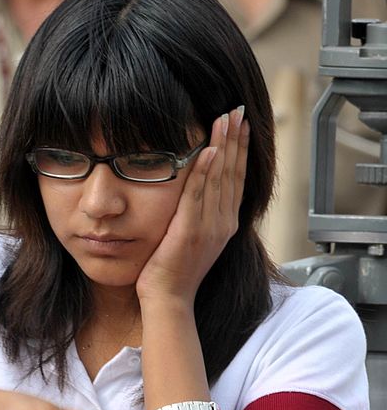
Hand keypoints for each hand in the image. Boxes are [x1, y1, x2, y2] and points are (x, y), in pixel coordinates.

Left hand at [136, 107, 248, 305]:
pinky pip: (198, 196)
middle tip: (238, 109)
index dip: (240, 149)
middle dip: (236, 139)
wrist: (168, 300)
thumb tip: (195, 190)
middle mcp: (222, 223)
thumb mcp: (191, 238)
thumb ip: (197, 214)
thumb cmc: (172, 270)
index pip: (236, 177)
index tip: (241, 123)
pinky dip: (204, 172)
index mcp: (224, 223)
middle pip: (233, 172)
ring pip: (220, 178)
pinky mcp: (190, 231)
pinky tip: (209, 150)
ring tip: (226, 119)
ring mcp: (209, 227)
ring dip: (224, 146)